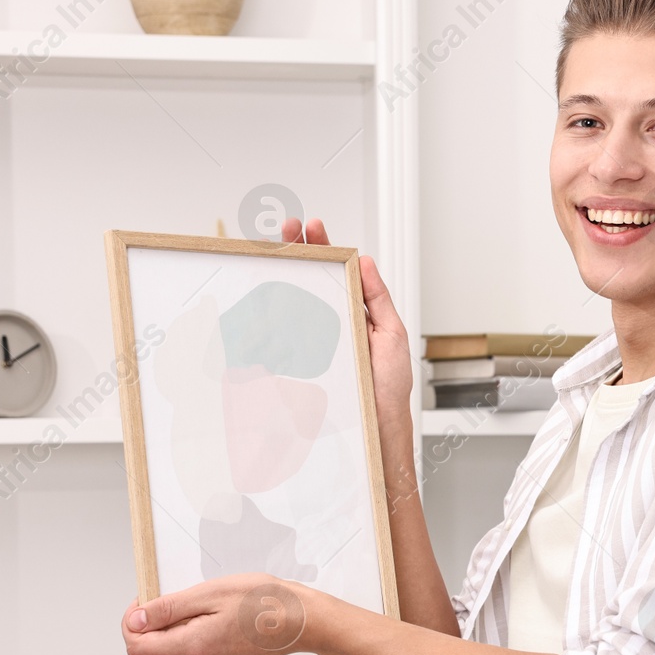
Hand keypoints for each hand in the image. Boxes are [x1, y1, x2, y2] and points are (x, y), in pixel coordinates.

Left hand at [121, 573, 319, 654]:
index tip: (146, 598)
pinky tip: (216, 612)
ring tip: (206, 601)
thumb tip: (136, 620)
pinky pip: (190, 646)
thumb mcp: (211, 593)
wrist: (302, 621)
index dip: (132, 621)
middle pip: (152, 646)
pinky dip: (192, 627)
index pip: (136, 647)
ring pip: (171, 645)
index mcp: (192, 647)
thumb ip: (169, 609)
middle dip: (156, 619)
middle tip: (182, 593)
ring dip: (176, 622)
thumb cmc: (264, 603)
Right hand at [279, 217, 413, 434]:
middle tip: (287, 228)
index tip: (311, 226)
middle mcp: (329, 324)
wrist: (377, 429)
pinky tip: (263, 295)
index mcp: (353, 312)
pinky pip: (280, 336)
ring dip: (282, 275)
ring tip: (275, 249)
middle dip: (297, 252)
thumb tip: (366, 261)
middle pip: (310, 280)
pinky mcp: (298, 362)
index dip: (323, 248)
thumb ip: (378, 299)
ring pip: (292, 302)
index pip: (336, 273)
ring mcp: (311, 342)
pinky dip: (268, 316)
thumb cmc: (387, 388)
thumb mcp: (391, 335)